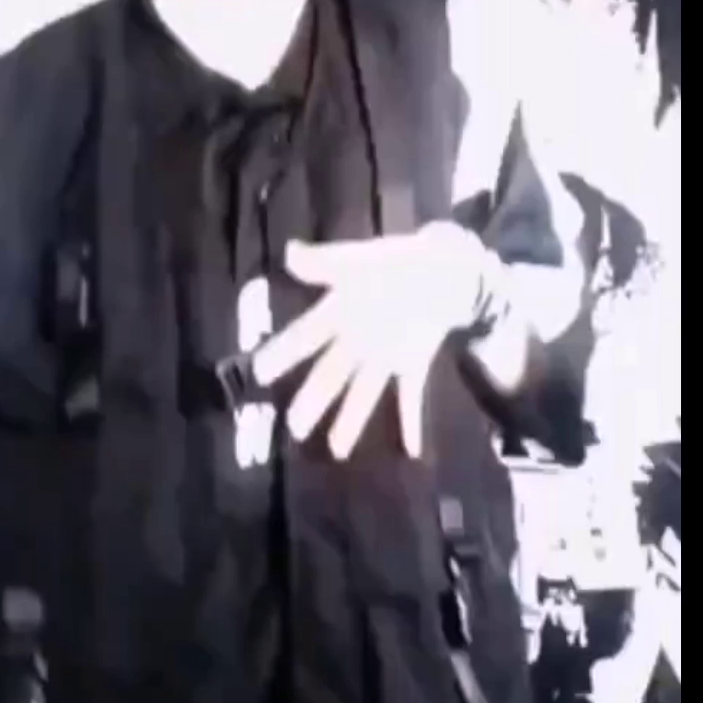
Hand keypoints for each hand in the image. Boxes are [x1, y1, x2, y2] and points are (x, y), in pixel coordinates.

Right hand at [252, 225, 491, 459]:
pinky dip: (410, 422)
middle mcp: (356, 340)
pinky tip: (409, 449)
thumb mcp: (358, 259)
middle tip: (294, 427)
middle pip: (331, 374)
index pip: (306, 336)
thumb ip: (324, 262)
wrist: (442, 268)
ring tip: (337, 450)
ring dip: (352, 420)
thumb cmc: (394, 262)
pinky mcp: (413, 364)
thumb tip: (289, 253)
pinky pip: (410, 396)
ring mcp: (384, 356)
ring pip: (364, 391)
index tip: (260, 374)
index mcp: (339, 313)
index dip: (283, 354)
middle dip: (314, 400)